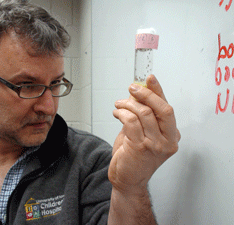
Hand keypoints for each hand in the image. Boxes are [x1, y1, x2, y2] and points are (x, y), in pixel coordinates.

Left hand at [109, 75, 180, 192]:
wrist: (128, 180)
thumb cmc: (134, 157)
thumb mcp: (142, 132)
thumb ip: (142, 114)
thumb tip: (138, 93)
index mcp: (171, 136)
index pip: (167, 108)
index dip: (158, 91)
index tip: (149, 79)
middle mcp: (167, 140)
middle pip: (162, 109)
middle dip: (145, 94)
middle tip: (132, 87)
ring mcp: (155, 145)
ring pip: (144, 113)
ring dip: (128, 104)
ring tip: (119, 104)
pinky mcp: (140, 147)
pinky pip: (131, 121)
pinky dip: (122, 113)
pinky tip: (117, 113)